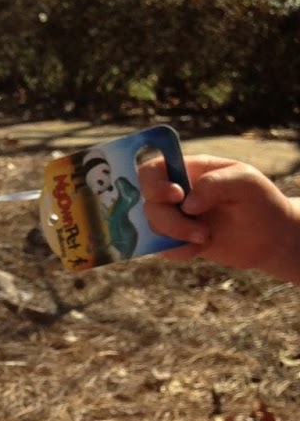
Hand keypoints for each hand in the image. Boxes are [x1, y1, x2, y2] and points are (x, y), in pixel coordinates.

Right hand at [138, 153, 299, 282]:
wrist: (270, 238)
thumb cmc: (260, 201)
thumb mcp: (245, 182)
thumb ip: (214, 184)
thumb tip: (186, 204)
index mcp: (189, 170)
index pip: (152, 170)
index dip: (154, 183)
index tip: (177, 195)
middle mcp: (177, 192)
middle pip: (149, 203)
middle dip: (169, 220)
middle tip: (199, 230)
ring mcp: (176, 216)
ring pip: (153, 226)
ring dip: (177, 236)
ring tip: (206, 237)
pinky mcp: (177, 240)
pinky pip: (161, 247)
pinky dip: (179, 250)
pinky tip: (200, 248)